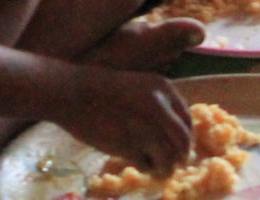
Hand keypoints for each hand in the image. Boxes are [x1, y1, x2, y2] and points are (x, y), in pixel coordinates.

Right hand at [59, 68, 192, 178]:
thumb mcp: (138, 88)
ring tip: (160, 171)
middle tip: (175, 164)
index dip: (187, 138)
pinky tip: (140, 165)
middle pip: (181, 141)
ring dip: (166, 168)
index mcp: (164, 89)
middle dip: (180, 156)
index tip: (182, 149)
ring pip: (168, 157)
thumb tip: (173, 135)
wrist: (73, 93)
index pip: (187, 120)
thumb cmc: (103, 90)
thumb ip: (157, 106)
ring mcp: (144, 127)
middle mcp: (159, 107)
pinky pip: (146, 164)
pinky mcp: (128, 145)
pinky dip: (146, 168)